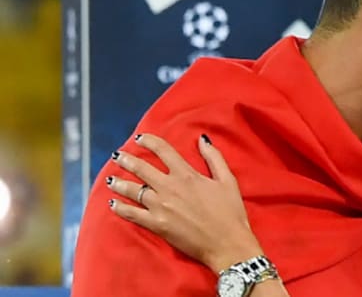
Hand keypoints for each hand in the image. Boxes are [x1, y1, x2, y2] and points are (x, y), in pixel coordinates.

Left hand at [107, 133, 263, 271]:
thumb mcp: (227, 180)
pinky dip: (120, 208)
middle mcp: (170, 188)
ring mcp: (161, 207)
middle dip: (127, 160)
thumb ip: (214, 157)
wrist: (227, 243)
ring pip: (133, 190)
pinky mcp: (157, 225)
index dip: (149, 141)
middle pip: (142, 169)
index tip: (140, 138)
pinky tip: (113, 204)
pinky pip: (132, 214)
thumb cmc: (230, 212)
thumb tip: (202, 139)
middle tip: (117, 156)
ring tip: (111, 179)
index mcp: (187, 175)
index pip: (163, 150)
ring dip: (119, 183)